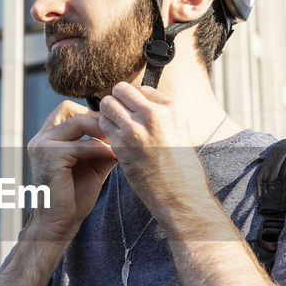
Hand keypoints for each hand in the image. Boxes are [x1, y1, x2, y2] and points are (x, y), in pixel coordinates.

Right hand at [26, 101, 116, 240]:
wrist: (58, 224)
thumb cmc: (74, 198)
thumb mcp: (92, 165)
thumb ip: (103, 147)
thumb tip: (126, 132)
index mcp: (47, 138)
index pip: (68, 110)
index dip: (92, 114)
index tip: (113, 126)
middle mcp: (40, 138)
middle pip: (68, 108)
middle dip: (94, 116)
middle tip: (114, 130)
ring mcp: (42, 146)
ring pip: (76, 121)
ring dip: (100, 129)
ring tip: (117, 140)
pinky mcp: (50, 157)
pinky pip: (80, 145)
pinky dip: (99, 148)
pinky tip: (112, 155)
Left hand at [96, 83, 209, 219]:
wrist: (180, 196)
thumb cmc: (183, 168)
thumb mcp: (180, 132)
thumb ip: (161, 115)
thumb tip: (140, 105)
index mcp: (172, 108)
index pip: (142, 90)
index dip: (134, 102)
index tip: (133, 115)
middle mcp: (153, 113)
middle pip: (121, 90)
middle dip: (117, 101)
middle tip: (118, 117)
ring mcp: (135, 128)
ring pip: (107, 104)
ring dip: (108, 114)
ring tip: (115, 128)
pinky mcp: (120, 144)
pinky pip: (102, 125)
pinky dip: (103, 130)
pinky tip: (111, 141)